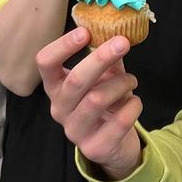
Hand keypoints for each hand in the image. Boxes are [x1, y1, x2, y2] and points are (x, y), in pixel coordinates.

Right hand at [37, 28, 143, 178]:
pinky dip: (132, 106)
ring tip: (132, 80)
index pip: (45, 62)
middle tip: (123, 43)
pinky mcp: (94, 148)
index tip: (85, 32)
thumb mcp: (104, 77)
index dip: (62, 46)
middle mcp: (59, 109)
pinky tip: (135, 102)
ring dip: (121, 84)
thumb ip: (107, 58)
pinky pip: (118, 122)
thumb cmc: (105, 103)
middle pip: (75, 80)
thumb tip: (116, 33)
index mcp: (55, 87)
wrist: (114, 145)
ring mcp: (74, 131)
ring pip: (97, 99)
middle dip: (100, 59)